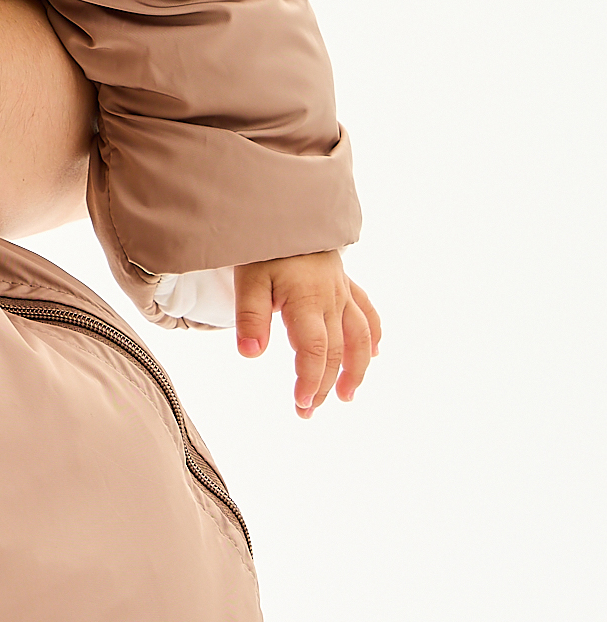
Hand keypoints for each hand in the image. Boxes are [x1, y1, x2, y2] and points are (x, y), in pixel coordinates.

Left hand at [234, 252, 380, 417]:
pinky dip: (373, 335)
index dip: (310, 379)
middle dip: (323, 385)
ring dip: (355, 369)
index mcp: (306, 301)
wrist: (286, 208)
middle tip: (308, 412)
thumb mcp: (248, 280)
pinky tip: (374, 354)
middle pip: (335, 351)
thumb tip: (250, 355)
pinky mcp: (346, 283)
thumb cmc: (264, 247)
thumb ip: (250, 317)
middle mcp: (331, 300)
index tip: (301, 403)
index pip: (314, 350)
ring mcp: (342, 292)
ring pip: (358, 337)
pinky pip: (367, 312)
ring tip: (347, 396)